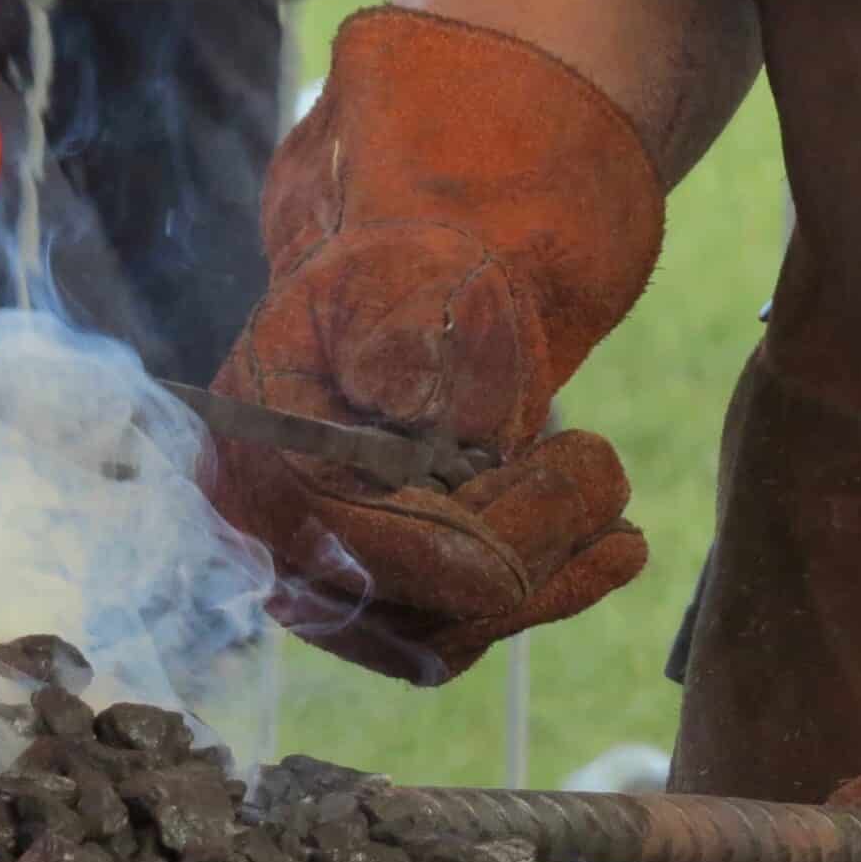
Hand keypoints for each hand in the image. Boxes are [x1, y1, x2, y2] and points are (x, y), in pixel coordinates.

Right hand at [208, 8, 662, 683]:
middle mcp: (257, 514)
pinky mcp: (356, 579)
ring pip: (433, 634)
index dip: (495, 527)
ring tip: (604, 497)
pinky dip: (528, 597)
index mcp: (256, 433)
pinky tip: (603, 545)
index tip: (586, 452)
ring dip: (537, 576)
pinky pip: (443, 636)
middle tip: (602, 463)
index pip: (376, 546)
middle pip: (406, 605)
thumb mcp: (447, 260)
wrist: (450, 224)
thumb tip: (416, 412)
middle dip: (526, 547)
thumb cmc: (451, 228)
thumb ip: (426, 338)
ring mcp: (302, 555)